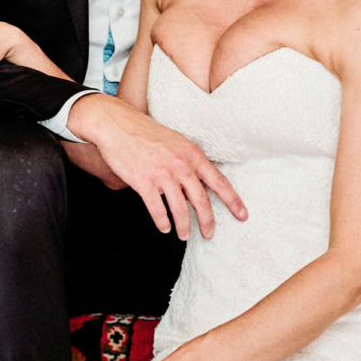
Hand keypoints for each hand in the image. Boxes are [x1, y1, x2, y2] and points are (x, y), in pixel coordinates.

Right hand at [67, 94, 246, 239]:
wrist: (118, 125)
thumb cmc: (145, 133)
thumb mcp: (175, 142)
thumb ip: (188, 161)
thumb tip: (195, 184)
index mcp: (192, 154)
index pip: (219, 181)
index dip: (233, 200)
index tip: (242, 215)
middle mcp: (181, 165)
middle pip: (201, 200)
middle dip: (207, 221)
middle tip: (209, 234)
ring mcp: (162, 174)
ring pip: (180, 209)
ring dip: (183, 226)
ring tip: (184, 235)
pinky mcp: (144, 182)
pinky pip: (157, 210)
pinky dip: (162, 222)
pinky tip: (164, 227)